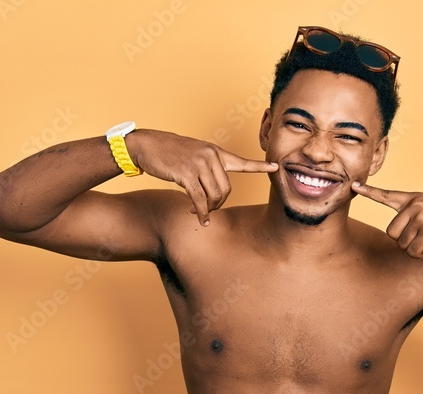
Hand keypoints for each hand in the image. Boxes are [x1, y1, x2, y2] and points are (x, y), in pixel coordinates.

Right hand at [127, 129, 277, 224]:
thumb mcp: (194, 154)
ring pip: (214, 196)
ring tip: (199, 212)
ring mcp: (199, 164)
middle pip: (226, 189)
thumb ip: (208, 166)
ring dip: (208, 209)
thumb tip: (216, 188)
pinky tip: (199, 218)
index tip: (276, 167)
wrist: (146, 145)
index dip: (260, 166)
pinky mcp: (187, 174)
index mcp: (215, 152)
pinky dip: (201, 212)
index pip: (242, 161)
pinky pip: (199, 199)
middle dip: (219, 204)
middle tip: (208, 209)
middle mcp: (211, 156)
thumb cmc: (169, 152)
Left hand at [351, 181, 422, 257]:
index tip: (353, 186)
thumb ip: (413, 211)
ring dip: (416, 247)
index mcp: (414, 198)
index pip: (387, 195)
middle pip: (392, 233)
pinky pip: (413, 252)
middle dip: (405, 240)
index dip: (369, 192)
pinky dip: (422, 254)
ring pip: (402, 245)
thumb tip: (395, 231)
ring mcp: (420, 219)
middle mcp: (414, 206)